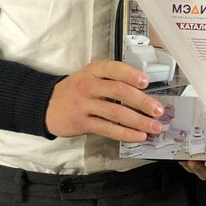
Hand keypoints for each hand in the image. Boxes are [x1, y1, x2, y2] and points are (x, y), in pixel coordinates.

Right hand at [45, 60, 165, 139]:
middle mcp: (88, 85)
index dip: (131, 74)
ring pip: (116, 112)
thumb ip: (112, 80)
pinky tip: (138, 136)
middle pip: (119, 91)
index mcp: (93, 71)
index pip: (114, 69)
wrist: (46, 105)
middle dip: (142, 101)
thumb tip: (144, 93)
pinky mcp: (82, 123)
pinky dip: (125, 133)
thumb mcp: (89, 77)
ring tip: (154, 127)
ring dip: (138, 121)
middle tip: (158, 111)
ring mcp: (84, 104)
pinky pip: (108, 128)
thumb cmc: (75, 91)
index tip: (147, 82)